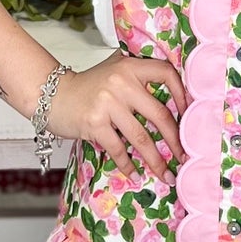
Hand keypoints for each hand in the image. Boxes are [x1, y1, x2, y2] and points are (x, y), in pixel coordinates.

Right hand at [48, 51, 185, 178]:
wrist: (51, 95)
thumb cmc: (86, 88)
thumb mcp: (114, 73)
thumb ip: (138, 81)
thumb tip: (173, 106)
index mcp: (130, 67)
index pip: (166, 73)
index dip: (182, 94)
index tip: (188, 115)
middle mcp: (121, 82)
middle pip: (159, 114)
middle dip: (175, 140)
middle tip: (183, 156)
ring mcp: (107, 103)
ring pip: (141, 137)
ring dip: (155, 160)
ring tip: (166, 174)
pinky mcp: (94, 123)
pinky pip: (118, 149)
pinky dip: (128, 165)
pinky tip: (135, 174)